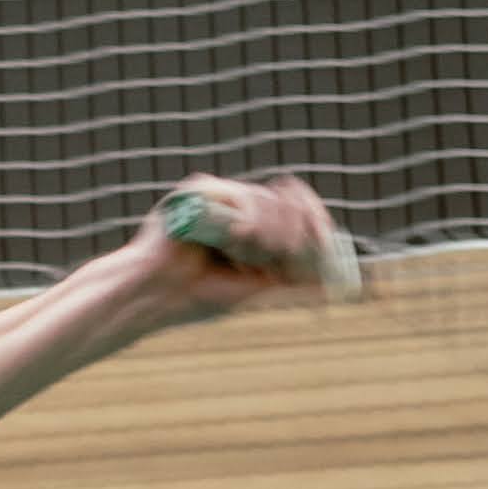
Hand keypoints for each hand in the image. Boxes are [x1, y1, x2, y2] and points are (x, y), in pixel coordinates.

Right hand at [135, 173, 360, 318]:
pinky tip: (237, 240)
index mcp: (251, 225)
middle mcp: (235, 206)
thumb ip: (291, 279)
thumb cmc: (199, 297)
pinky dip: (244, 221)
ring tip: (245, 255)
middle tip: (279, 255)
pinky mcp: (195, 192)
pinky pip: (237, 197)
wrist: (156, 296)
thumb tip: (331, 281)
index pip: (293, 206)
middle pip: (283, 202)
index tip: (325, 236)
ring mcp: (216, 197)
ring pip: (263, 200)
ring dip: (266, 232)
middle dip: (290, 231)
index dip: (313, 216)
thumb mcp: (256, 288)